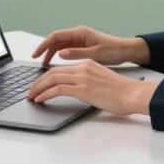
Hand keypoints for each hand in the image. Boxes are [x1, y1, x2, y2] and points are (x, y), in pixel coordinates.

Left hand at [27, 60, 159, 115]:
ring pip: (52, 79)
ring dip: (39, 88)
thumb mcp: (102, 81)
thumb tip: (78, 90)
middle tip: (31, 91)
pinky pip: (58, 89)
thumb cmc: (122, 92)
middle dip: (39, 82)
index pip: (61, 69)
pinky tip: (40, 99)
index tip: (40, 85)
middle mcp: (83, 67)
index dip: (47, 77)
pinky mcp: (83, 88)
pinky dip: (46, 94)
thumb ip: (88, 82)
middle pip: (53, 72)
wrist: (133, 94)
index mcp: (88, 64)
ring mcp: (83, 77)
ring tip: (32, 96)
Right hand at [31, 25, 147, 66]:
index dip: (44, 45)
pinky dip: (58, 56)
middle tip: (35, 61)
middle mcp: (77, 34)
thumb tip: (59, 54)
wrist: (125, 50)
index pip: (56, 36)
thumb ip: (76, 53)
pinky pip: (66, 50)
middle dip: (44, 50)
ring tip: (43, 66)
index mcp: (80, 33)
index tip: (36, 54)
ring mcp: (79, 40)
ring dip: (50, 54)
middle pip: (55, 40)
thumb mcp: (95, 54)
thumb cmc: (113, 50)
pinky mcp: (82, 46)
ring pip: (59, 46)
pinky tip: (55, 64)